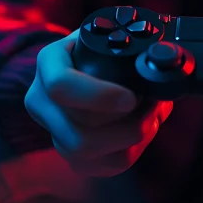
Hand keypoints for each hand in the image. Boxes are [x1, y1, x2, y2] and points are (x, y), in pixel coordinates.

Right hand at [25, 29, 172, 176]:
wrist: (81, 65)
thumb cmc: (100, 48)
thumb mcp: (108, 35)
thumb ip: (128, 43)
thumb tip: (161, 64)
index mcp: (49, 63)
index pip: (61, 86)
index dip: (99, 96)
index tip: (132, 98)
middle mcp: (40, 100)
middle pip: (77, 136)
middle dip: (127, 128)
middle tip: (154, 109)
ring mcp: (52, 132)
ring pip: (89, 156)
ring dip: (131, 141)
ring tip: (153, 119)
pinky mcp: (69, 154)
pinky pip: (100, 168)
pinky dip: (130, 153)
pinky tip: (142, 133)